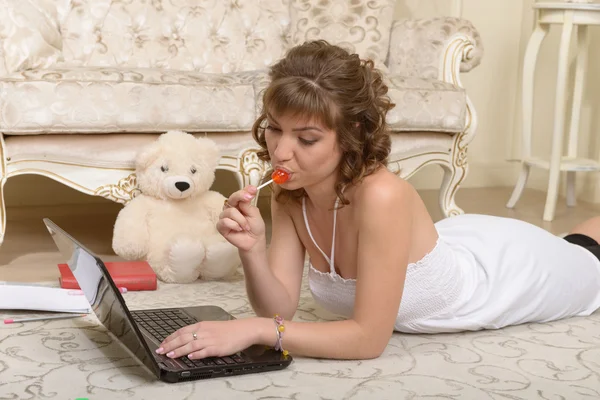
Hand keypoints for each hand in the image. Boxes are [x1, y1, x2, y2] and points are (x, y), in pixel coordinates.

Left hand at [155, 318, 269, 359]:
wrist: (244, 330)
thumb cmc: (228, 330)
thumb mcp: (211, 327)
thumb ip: (198, 332)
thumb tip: (185, 339)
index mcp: (201, 325)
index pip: (182, 331)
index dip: (170, 338)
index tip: (162, 343)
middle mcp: (204, 331)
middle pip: (183, 338)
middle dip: (170, 345)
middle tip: (160, 351)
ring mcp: (211, 339)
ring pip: (191, 345)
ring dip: (179, 350)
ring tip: (170, 355)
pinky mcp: (217, 347)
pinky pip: (204, 351)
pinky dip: (196, 354)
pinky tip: (190, 357)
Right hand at [217, 185, 265, 251]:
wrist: (254, 241)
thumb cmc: (255, 227)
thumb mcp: (255, 214)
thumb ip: (248, 204)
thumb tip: (247, 191)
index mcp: (240, 203)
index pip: (239, 194)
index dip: (244, 191)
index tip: (253, 190)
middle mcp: (231, 208)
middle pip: (232, 198)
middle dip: (240, 197)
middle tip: (248, 198)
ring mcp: (225, 216)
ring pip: (229, 211)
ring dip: (241, 220)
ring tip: (246, 227)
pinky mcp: (221, 226)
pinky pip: (224, 221)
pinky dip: (234, 225)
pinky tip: (239, 229)